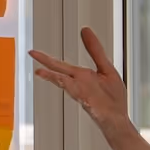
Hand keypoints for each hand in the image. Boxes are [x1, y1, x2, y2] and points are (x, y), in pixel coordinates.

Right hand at [30, 27, 135, 149]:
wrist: (118, 120)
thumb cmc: (112, 98)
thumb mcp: (106, 68)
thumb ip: (95, 50)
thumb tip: (85, 29)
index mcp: (82, 76)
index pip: (62, 66)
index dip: (47, 59)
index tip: (34, 52)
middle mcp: (80, 84)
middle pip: (59, 72)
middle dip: (46, 63)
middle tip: (31, 53)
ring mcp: (84, 94)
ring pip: (66, 83)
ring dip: (54, 77)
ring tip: (40, 71)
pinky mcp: (90, 103)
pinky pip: (79, 95)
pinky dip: (73, 89)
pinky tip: (64, 83)